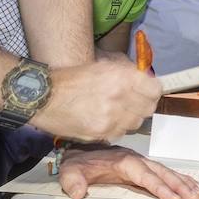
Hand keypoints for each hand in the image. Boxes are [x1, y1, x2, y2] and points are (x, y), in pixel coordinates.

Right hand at [34, 61, 162, 142]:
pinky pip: (120, 132)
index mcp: (121, 77)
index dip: (152, 90)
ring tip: (116, 110)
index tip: (148, 90)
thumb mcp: (103, 65)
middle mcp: (118, 97)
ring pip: (135, 123)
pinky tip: (104, 119)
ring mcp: (110, 117)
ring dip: (130, 117)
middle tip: (133, 101)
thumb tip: (146, 79)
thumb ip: (128, 73)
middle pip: (148, 108)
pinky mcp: (100, 133)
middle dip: (143, 104)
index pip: (155, 89)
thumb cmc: (72, 79)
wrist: (44, 97)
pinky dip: (116, 127)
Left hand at [59, 144, 198, 198]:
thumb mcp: (70, 170)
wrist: (79, 150)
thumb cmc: (78, 161)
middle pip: (161, 173)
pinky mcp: (142, 166)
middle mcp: (136, 159)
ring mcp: (141, 162)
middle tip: (193, 197)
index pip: (145, 176)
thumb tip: (78, 192)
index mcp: (123, 161)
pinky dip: (179, 178)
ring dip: (183, 182)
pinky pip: (164, 172)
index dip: (159, 187)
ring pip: (166, 172)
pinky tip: (192, 184)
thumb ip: (73, 181)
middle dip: (178, 185)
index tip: (172, 198)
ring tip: (198, 192)